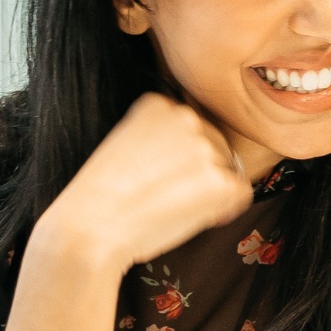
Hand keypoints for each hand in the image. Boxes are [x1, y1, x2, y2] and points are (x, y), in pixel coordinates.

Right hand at [39, 93, 251, 270]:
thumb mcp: (126, 145)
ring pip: (227, 171)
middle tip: (167, 197)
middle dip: (201, 174)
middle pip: (215, 147)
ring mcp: (205, 147)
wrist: (90, 226)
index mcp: (158, 104)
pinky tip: (193, 217)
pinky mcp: (219, 179)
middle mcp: (185, 117)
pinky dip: (224, 210)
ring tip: (172, 207)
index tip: (160, 178)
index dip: (184, 160)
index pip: (192, 129)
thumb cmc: (101, 197)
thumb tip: (200, 159)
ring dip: (211, 193)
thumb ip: (161, 139)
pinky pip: (240, 194)